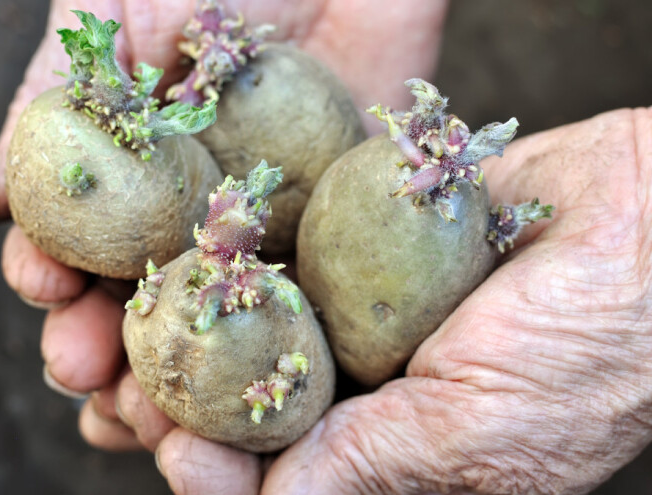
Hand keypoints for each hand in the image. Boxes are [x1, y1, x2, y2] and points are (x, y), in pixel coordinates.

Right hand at [0, 0, 448, 451]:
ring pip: (215, 320)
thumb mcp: (111, 18)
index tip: (45, 288)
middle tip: (84, 369)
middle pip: (141, 301)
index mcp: (133, 174)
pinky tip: (255, 373)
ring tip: (153, 400)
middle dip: (105, 344)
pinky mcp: (341, 227)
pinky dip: (282, 343)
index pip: (81, 245)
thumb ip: (53, 104)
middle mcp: (193, 211)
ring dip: (180, 370)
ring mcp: (266, 226)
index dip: (54, 274)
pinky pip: (313, 300)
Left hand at [144, 108, 651, 493]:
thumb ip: (370, 470)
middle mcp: (370, 390)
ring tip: (138, 330)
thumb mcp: (478, 433)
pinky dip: (238, 260)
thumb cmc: (593, 346)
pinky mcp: (359, 242)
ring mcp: (362, 313)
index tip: (181, 450)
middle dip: (189, 409)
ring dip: (197, 335)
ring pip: (255, 334)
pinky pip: (286, 254)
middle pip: (252, 412)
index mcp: (398, 460)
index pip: (285, 485)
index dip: (222, 476)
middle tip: (132, 396)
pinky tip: (195, 256)